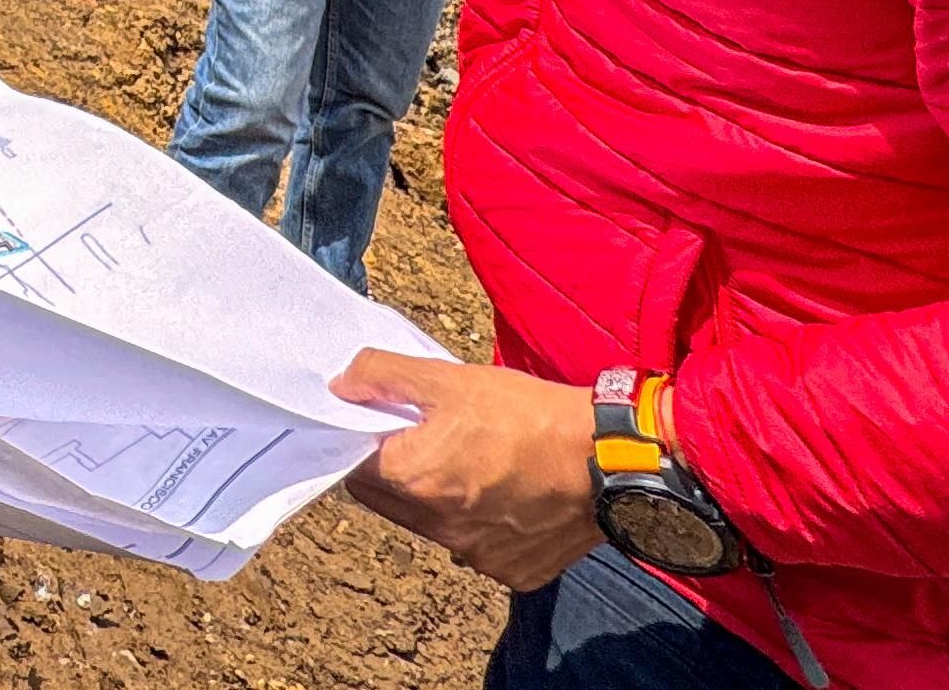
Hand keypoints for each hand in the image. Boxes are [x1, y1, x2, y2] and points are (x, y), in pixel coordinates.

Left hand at [334, 349, 602, 592]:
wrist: (606, 460)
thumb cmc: (529, 415)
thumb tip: (341, 384)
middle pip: (388, 501)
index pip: (354, 468)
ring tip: (475, 462)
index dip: (363, 442)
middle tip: (428, 438)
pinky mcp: (511, 572)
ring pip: (432, 526)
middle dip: (396, 471)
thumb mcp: (449, 378)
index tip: (382, 424)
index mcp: (413, 480)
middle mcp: (437, 529)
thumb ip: (384, 376)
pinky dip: (482, 523)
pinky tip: (507, 492)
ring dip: (437, 499)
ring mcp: (476, 556)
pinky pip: (479, 547)